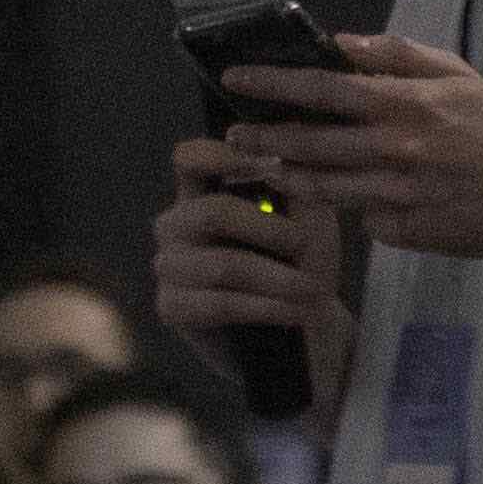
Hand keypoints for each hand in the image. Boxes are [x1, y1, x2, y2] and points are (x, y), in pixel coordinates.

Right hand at [156, 138, 352, 368]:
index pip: (190, 158)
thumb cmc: (305, 263)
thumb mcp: (313, 218)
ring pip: (223, 265)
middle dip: (267, 229)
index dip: (222, 156)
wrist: (306, 327)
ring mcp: (169, 266)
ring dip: (276, 277)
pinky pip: (219, 304)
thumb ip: (298, 186)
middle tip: (305, 246)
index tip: (269, 166)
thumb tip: (278, 161)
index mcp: (203, 192)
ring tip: (313, 289)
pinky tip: (293, 313)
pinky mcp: (172, 307)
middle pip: (211, 211)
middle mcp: (177, 223)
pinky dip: (265, 307)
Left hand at [224, 34, 482, 265]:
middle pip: (311, 145)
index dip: (275, 84)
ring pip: (325, 188)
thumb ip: (397, 56)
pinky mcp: (403, 232)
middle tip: (232, 137)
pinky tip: (344, 198)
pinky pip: (362, 218)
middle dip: (263, 139)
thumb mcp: (457, 74)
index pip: (325, 89)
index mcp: (406, 105)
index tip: (236, 78)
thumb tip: (341, 43)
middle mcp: (395, 150)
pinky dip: (351, 206)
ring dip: (288, 177)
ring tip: (268, 168)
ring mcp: (397, 196)